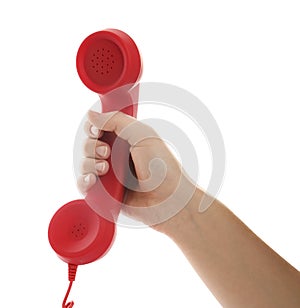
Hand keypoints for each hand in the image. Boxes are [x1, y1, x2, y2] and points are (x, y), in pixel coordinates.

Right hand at [77, 110, 197, 229]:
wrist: (170, 198)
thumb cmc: (163, 166)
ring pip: (84, 164)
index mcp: (125, 139)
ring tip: (105, 168)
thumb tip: (91, 114)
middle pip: (88, 145)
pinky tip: (92, 180)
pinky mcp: (106, 193)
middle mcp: (115, 156)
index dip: (92, 128)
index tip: (96, 131)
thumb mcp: (143, 134)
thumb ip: (116, 121)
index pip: (98, 128)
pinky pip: (84, 186)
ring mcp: (110, 175)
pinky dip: (83, 182)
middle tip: (107, 152)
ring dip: (89, 163)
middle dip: (92, 146)